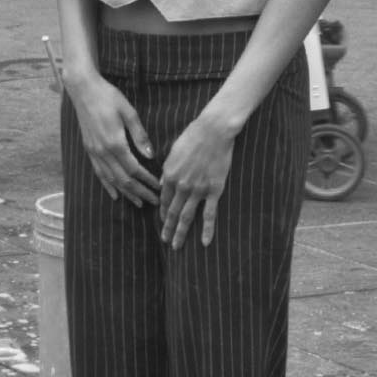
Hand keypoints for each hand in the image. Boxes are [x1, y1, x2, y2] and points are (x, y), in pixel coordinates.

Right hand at [67, 73, 157, 206]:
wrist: (84, 90)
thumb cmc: (109, 97)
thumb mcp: (129, 113)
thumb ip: (140, 136)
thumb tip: (151, 155)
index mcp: (115, 143)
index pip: (134, 169)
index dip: (147, 181)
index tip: (158, 188)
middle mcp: (103, 152)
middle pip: (123, 180)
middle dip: (140, 192)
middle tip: (154, 202)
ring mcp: (94, 153)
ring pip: (111, 180)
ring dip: (126, 193)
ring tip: (138, 203)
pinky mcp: (89, 150)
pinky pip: (99, 173)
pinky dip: (107, 186)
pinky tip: (115, 195)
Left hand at [158, 107, 237, 249]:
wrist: (213, 131)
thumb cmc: (193, 136)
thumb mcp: (173, 151)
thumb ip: (167, 170)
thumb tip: (162, 184)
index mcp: (169, 175)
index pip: (163, 199)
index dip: (162, 212)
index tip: (162, 222)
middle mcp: (181, 186)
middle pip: (172, 212)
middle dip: (168, 229)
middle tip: (166, 241)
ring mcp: (197, 190)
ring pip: (186, 217)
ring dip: (180, 233)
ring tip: (176, 246)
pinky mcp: (214, 190)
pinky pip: (209, 214)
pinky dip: (206, 230)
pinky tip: (204, 243)